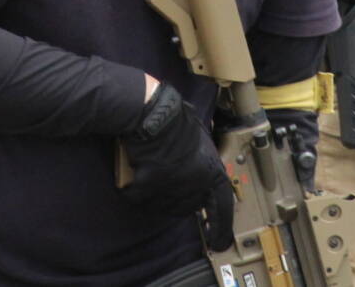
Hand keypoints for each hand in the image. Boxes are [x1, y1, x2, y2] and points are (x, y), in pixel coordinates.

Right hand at [119, 83, 234, 248]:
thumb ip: (202, 159)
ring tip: (147, 170)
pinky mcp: (150, 188)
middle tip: (165, 182)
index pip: (222, 207)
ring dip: (154, 194)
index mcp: (212, 172)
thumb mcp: (200, 138)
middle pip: (187, 207)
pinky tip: (132, 173)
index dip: (222, 228)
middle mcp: (196, 185)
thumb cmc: (176, 118)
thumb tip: (199, 167)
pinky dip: (133, 188)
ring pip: (161, 205)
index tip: (218, 243)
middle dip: (177, 198)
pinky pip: (138, 197)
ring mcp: (173, 188)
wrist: (153, 111)